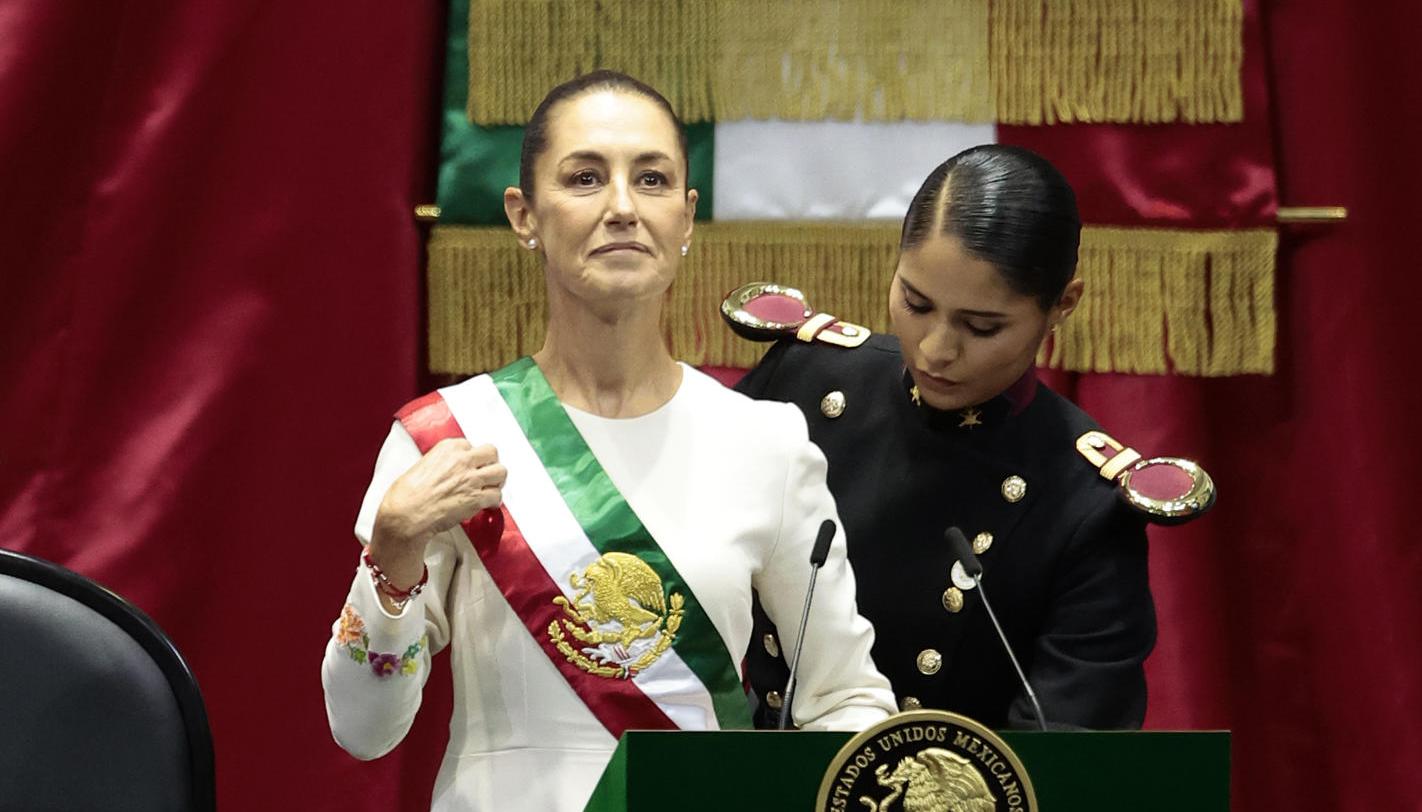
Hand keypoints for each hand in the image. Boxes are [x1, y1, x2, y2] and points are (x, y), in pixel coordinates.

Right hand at [368, 439, 505, 584]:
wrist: (406, 514)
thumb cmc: (407, 494)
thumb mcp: (423, 464)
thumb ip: (442, 462)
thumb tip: (450, 468)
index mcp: (448, 448)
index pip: (472, 445)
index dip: (472, 458)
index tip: (470, 466)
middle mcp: (463, 460)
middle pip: (491, 453)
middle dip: (490, 464)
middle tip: (486, 474)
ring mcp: (472, 479)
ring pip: (501, 472)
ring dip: (496, 481)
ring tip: (490, 488)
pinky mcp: (476, 498)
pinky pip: (497, 496)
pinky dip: (494, 501)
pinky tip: (487, 504)